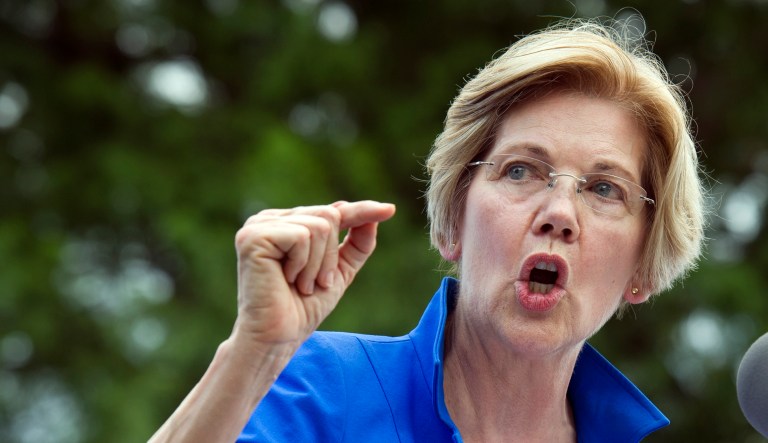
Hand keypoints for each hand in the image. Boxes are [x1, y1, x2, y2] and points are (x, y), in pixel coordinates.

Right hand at [232, 200, 395, 349]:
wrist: (277, 339)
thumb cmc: (303, 308)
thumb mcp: (339, 272)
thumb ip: (357, 243)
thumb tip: (378, 213)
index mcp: (286, 224)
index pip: (332, 210)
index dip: (361, 211)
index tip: (390, 210)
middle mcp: (270, 219)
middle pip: (329, 215)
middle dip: (331, 256)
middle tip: (314, 284)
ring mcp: (258, 225)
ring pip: (320, 226)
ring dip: (318, 265)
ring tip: (299, 284)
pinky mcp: (253, 237)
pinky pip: (302, 236)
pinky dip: (303, 265)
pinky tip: (286, 280)